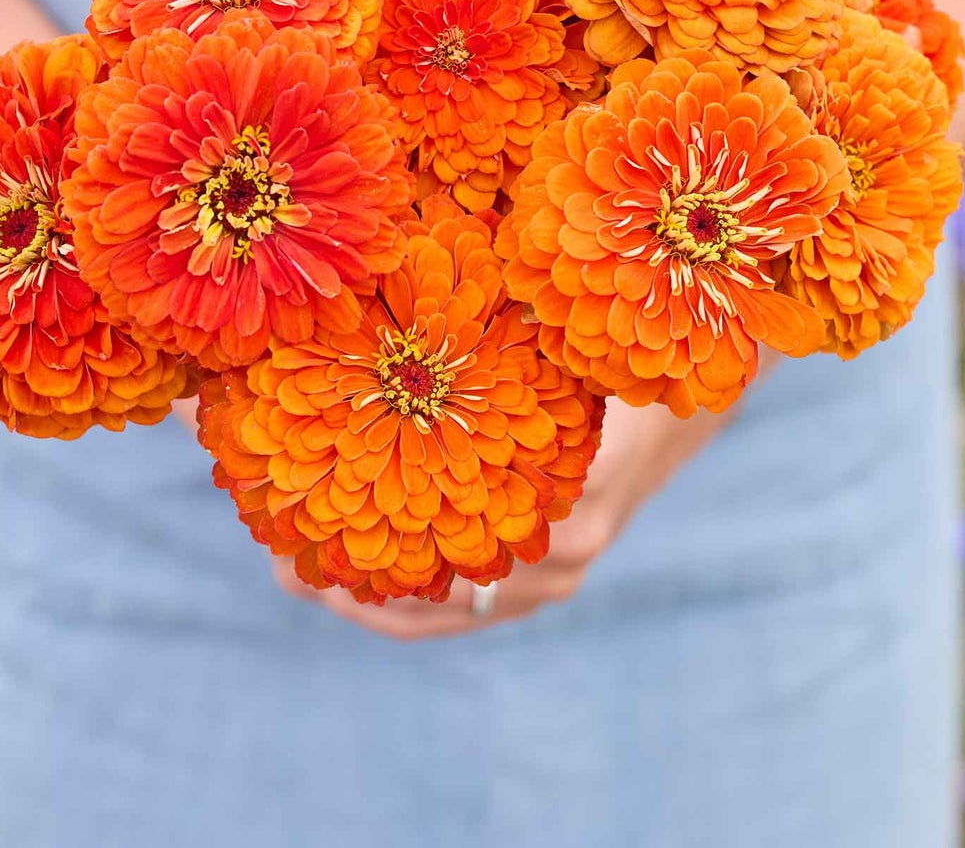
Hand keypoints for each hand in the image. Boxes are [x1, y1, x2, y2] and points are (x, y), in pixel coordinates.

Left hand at [272, 395, 730, 639]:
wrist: (681, 411)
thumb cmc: (617, 374)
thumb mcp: (568, 363)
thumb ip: (504, 372)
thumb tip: (401, 350)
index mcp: (566, 508)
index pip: (451, 565)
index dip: (373, 569)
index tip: (305, 553)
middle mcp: (559, 557)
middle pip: (440, 604)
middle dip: (357, 593)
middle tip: (282, 569)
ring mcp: (556, 575)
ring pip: (450, 613)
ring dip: (377, 599)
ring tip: (302, 573)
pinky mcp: (550, 574)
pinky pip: (472, 604)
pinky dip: (416, 597)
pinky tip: (361, 573)